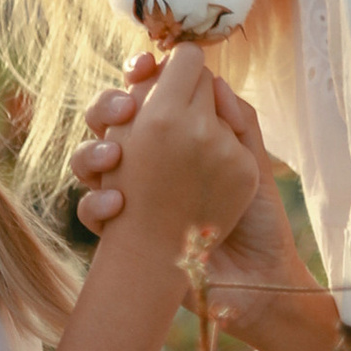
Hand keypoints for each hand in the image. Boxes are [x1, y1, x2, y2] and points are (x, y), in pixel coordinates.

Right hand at [74, 56, 316, 316]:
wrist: (255, 282)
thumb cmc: (260, 220)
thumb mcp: (253, 161)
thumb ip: (236, 118)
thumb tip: (212, 77)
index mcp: (181, 138)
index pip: (151, 95)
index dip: (143, 75)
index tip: (144, 68)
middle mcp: (150, 162)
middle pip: (110, 120)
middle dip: (108, 106)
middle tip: (126, 109)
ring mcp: (131, 195)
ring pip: (90, 160)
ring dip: (93, 153)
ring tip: (112, 158)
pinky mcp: (121, 231)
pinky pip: (91, 210)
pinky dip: (97, 205)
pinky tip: (116, 207)